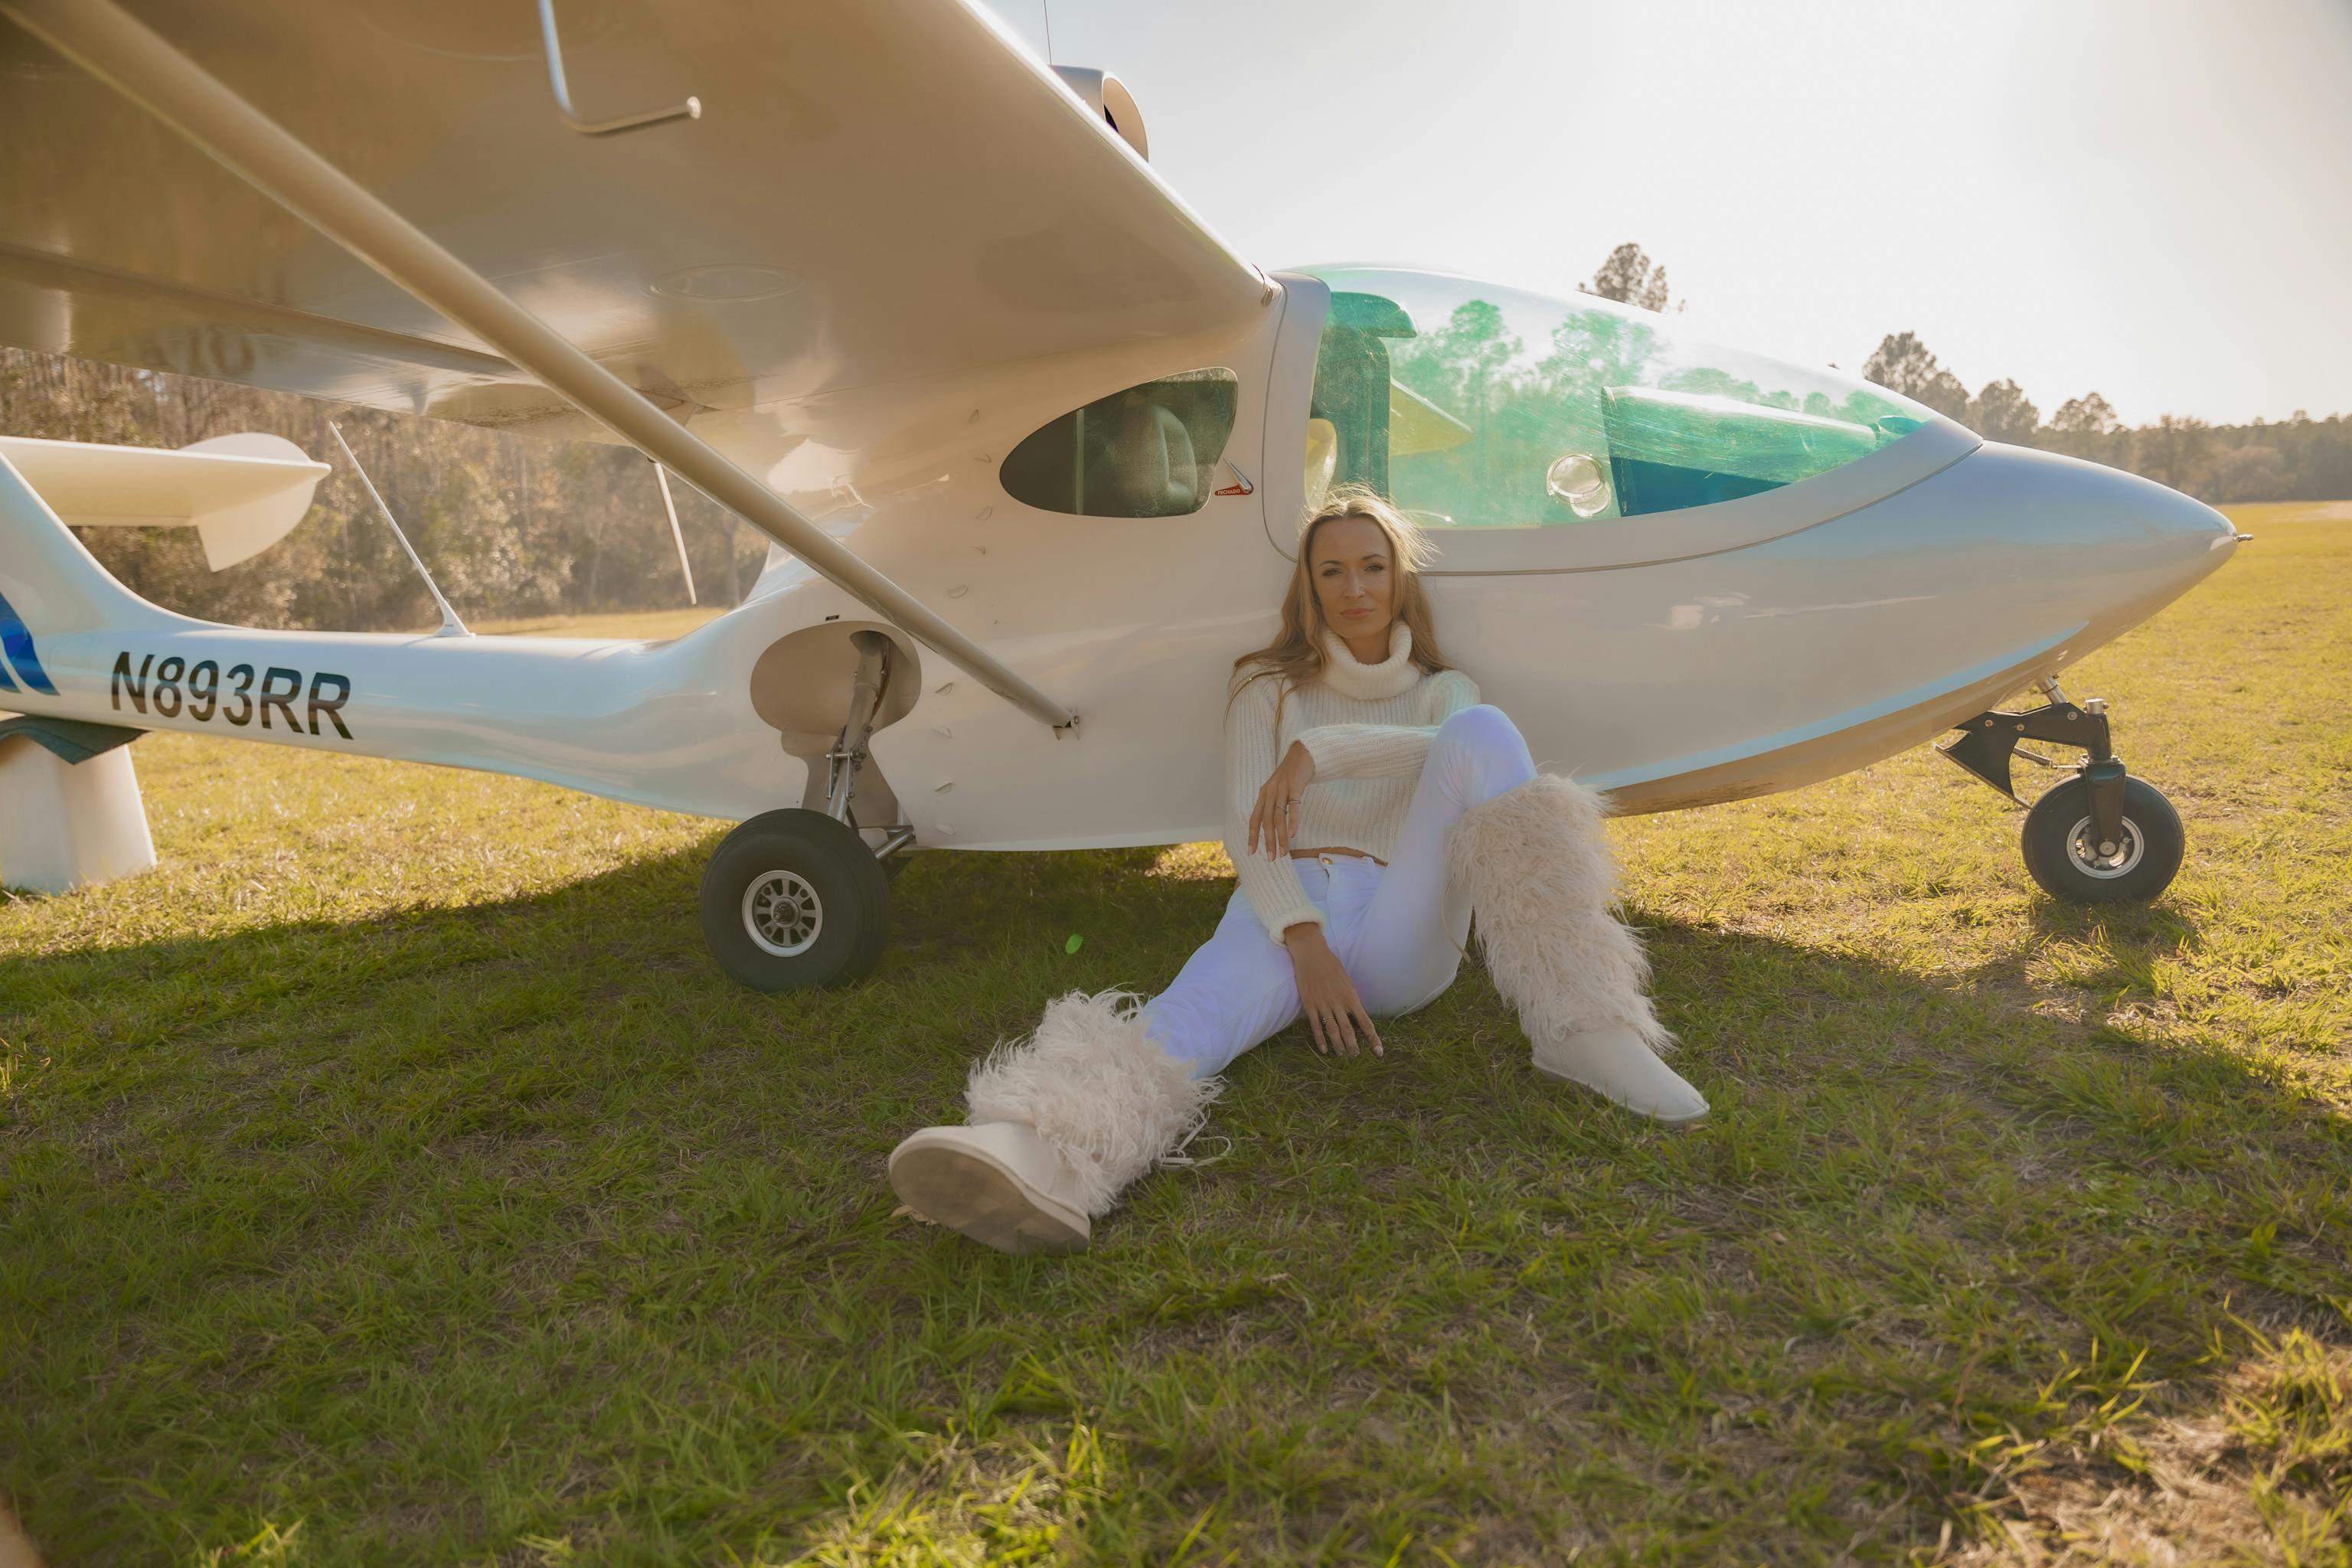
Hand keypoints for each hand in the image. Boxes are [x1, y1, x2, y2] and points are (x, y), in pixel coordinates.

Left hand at [1247, 741, 1317, 860]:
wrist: (1303, 753)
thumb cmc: (1292, 776)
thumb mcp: (1278, 790)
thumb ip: (1274, 805)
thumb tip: (1273, 826)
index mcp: (1263, 795)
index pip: (1255, 819)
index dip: (1252, 836)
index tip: (1251, 852)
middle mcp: (1270, 792)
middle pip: (1266, 822)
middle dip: (1268, 842)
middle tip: (1271, 859)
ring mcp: (1282, 789)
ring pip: (1279, 818)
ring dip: (1281, 837)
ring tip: (1283, 852)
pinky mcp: (1295, 786)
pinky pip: (1293, 806)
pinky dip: (1293, 821)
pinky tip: (1293, 834)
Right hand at [1283, 923, 1382, 1057]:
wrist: (1312, 954)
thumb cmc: (1332, 966)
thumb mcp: (1347, 982)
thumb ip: (1351, 998)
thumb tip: (1356, 1013)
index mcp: (1351, 997)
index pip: (1366, 1023)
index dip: (1373, 1039)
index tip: (1379, 1052)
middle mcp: (1339, 1003)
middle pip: (1348, 1030)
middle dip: (1353, 1046)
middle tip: (1356, 1055)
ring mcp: (1323, 1005)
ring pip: (1333, 1030)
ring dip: (1338, 1045)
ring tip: (1342, 1054)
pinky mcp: (1310, 1005)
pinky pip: (1316, 1026)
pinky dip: (1320, 1039)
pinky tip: (1324, 1050)